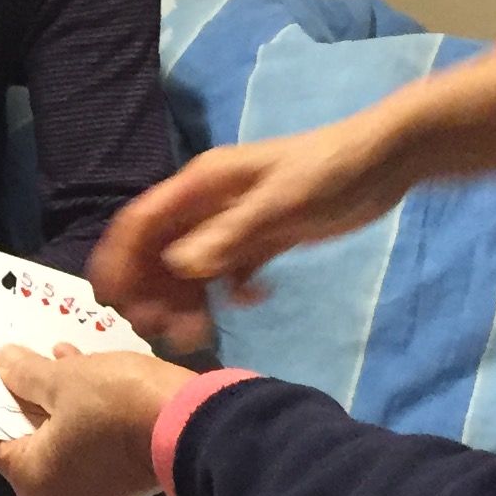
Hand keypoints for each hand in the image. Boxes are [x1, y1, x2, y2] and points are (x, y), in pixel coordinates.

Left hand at [0, 344, 195, 495]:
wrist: (195, 428)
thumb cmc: (116, 404)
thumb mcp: (64, 379)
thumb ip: (24, 373)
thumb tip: (0, 362)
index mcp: (32, 482)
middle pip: (29, 443)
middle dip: (27, 398)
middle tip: (22, 360)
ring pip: (62, 443)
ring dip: (59, 403)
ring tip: (58, 357)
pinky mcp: (122, 486)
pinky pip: (88, 449)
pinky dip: (84, 418)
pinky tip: (88, 375)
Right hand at [91, 42, 495, 347]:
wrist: (385, 160)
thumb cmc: (330, 171)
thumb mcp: (281, 205)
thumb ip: (230, 236)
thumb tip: (177, 267)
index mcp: (202, 185)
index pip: (142, 221)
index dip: (119, 259)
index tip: (110, 300)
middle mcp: (209, 203)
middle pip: (160, 250)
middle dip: (151, 290)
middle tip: (158, 332)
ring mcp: (235, 222)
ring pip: (191, 266)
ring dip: (185, 299)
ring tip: (196, 336)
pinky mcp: (262, 237)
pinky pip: (227, 271)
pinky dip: (226, 292)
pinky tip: (248, 303)